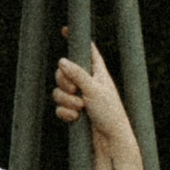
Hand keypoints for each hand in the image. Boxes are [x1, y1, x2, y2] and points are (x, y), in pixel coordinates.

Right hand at [51, 43, 144, 169]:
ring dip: (66, 100)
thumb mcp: (95, 89)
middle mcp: (87, 82)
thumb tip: (61, 60)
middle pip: (64, 71)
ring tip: (79, 109)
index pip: (87, 50)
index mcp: (98, 71)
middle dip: (64, 81)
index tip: (65, 29)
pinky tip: (74, 119)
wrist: (110, 141)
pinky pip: (59, 107)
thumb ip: (77, 74)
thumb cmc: (110, 112)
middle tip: (74, 90)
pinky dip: (64, 112)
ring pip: (58, 90)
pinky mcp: (73, 112)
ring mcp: (79, 97)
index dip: (76, 39)